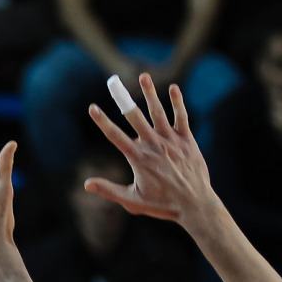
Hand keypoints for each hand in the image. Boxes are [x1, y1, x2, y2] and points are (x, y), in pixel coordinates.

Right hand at [83, 73, 213, 223]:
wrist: (195, 204)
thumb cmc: (162, 205)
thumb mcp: (131, 201)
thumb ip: (109, 190)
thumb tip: (86, 184)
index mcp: (138, 158)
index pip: (115, 136)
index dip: (102, 121)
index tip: (92, 107)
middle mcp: (154, 145)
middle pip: (134, 117)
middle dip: (122, 99)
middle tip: (113, 83)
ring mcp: (171, 140)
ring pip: (158, 112)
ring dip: (150, 93)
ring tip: (143, 76)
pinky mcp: (187, 140)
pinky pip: (181, 117)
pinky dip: (177, 102)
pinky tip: (173, 88)